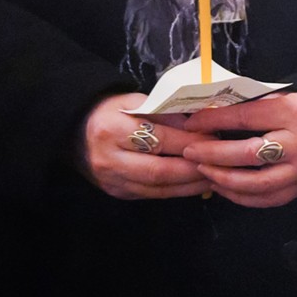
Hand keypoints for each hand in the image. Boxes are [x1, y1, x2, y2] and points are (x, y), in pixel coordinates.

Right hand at [78, 94, 210, 199]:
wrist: (75, 131)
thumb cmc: (112, 110)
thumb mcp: (136, 101)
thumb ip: (166, 112)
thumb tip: (202, 125)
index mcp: (112, 129)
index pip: (160, 139)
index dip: (190, 142)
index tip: (216, 139)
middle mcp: (109, 159)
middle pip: (158, 170)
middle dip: (193, 170)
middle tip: (220, 164)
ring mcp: (111, 180)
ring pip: (156, 188)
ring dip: (189, 186)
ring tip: (215, 177)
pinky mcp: (116, 192)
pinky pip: (151, 195)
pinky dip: (176, 191)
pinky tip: (196, 185)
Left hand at [181, 93, 296, 208]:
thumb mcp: (286, 98)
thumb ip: (254, 104)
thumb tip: (211, 110)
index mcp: (295, 112)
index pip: (246, 117)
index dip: (214, 120)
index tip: (191, 122)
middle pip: (246, 153)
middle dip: (212, 153)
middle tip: (189, 151)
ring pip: (253, 183)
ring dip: (222, 178)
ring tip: (203, 171)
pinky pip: (264, 199)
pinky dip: (239, 196)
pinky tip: (223, 187)